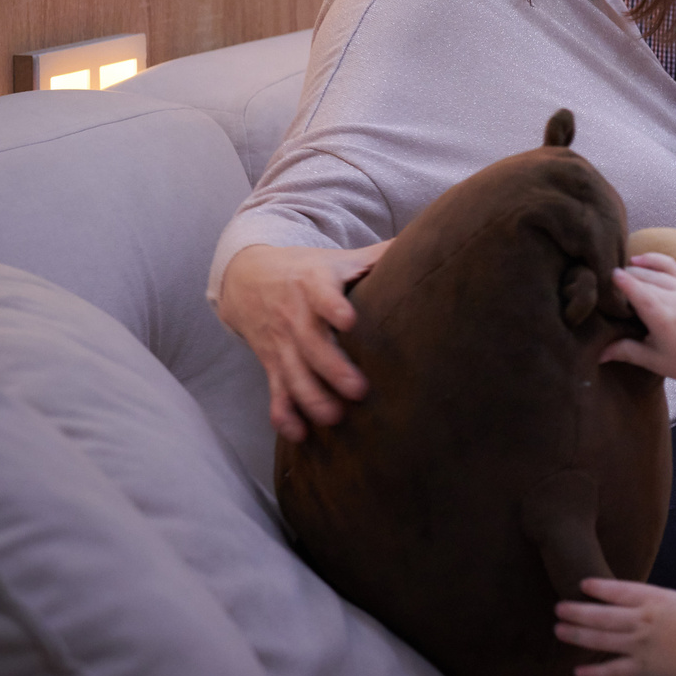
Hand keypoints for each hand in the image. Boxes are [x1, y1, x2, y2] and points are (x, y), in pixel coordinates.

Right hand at [219, 240, 392, 440]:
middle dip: (332, 369)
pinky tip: (299, 434)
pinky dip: (283, 414)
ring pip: (292, 373)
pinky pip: (275, 391)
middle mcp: (293, 315)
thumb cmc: (308, 269)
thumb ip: (378, 256)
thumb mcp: (338, 259)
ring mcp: (280, 342)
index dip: (333, 306)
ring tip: (335, 418)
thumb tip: (428, 241)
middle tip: (359, 391)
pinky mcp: (272, 363)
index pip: (320, 293)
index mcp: (312, 284)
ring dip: (311, 398)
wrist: (247, 277)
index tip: (349, 321)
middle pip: (310, 344)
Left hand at [557, 573, 675, 675]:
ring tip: (559, 631)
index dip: (601, 588)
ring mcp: (638, 646)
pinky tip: (577, 671)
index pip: (622, 591)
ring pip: (601, 640)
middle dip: (578, 611)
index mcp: (656, 601)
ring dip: (578, 635)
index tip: (582, 584)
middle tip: (559, 609)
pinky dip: (594, 673)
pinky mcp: (641, 668)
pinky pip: (613, 671)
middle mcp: (640, 621)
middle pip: (603, 616)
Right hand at [607, 254, 675, 388]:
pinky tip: (638, 259)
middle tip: (603, 282)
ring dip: (635, 270)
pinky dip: (654, 259)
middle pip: (645, 280)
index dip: (625, 283)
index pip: (642, 294)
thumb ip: (626, 351)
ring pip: (655, 272)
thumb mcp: (653, 360)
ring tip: (617, 274)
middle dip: (625, 278)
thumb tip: (598, 354)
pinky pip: (671, 265)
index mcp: (666, 320)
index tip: (608, 275)